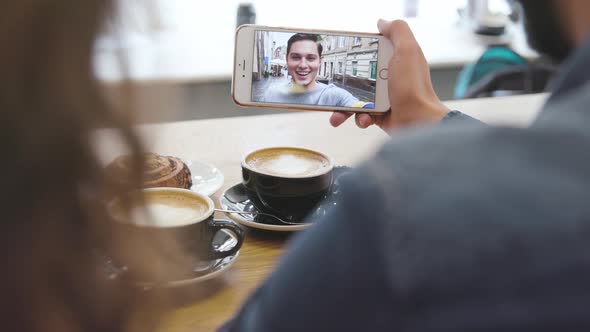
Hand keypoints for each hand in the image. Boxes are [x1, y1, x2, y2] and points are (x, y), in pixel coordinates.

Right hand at [330, 19, 448, 131]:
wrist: (419, 122)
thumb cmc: (414, 88)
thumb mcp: (408, 51)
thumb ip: (398, 31)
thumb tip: (382, 22)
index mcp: (394, 60)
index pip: (370, 52)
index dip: (355, 53)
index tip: (341, 57)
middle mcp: (388, 78)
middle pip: (357, 77)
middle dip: (343, 85)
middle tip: (334, 90)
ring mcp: (383, 98)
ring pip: (355, 99)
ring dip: (344, 107)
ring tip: (337, 115)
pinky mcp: (380, 115)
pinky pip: (362, 115)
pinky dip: (360, 119)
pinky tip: (364, 119)